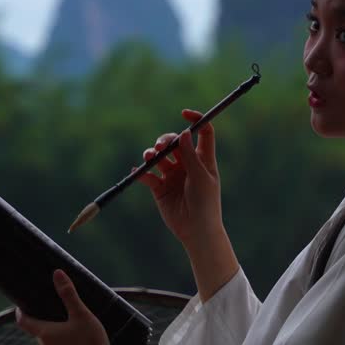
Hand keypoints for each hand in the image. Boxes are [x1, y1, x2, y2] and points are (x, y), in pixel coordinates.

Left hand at [15, 269, 121, 344]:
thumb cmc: (91, 342)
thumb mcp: (81, 314)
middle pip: (40, 333)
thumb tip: (57, 273)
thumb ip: (69, 294)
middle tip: (59, 315)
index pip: (24, 322)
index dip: (20, 313)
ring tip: (74, 331)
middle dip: (47, 324)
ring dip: (58, 338)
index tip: (21, 306)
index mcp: (45, 334)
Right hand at [137, 110, 224, 252]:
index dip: (195, 120)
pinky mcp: (159, 188)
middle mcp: (187, 164)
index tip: (184, 113)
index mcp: (203, 159)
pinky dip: (141, 173)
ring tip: (150, 157)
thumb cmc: (206, 203)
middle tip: (161, 147)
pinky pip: (147, 176)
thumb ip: (191, 155)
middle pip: (174, 142)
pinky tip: (138, 172)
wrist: (196, 230)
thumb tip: (184, 132)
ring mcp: (173, 175)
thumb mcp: (200, 177)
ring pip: (158, 157)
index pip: (202, 132)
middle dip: (165, 140)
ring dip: (151, 153)